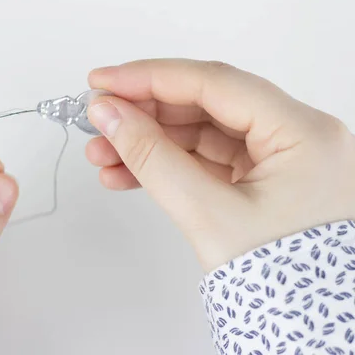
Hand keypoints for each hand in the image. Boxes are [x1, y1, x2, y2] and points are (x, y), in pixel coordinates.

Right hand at [86, 59, 354, 270]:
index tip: (103, 83)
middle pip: (204, 105)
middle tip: (98, 119)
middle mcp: (296, 137)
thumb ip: (153, 158)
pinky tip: (127, 173)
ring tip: (102, 155)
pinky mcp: (261, 181)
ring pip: (200, 133)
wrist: (308, 332)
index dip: (150, 78)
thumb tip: (110, 116)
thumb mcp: (209, 214)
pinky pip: (205, 160)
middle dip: (144, 114)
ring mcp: (279, 160)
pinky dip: (166, 165)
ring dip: (148, 142)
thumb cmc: (283, 282)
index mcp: (302, 132)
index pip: (214, 83)